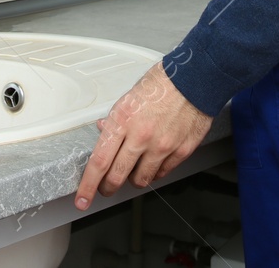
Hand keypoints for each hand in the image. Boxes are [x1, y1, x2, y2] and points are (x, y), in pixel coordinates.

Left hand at [74, 62, 211, 210]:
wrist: (195, 78)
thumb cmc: (162, 84)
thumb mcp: (129, 97)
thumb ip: (116, 120)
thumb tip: (104, 132)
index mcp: (123, 120)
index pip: (99, 161)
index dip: (88, 185)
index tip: (83, 199)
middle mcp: (141, 136)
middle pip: (117, 177)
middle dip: (107, 187)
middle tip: (106, 187)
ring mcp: (162, 146)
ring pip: (140, 180)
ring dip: (133, 179)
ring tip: (133, 170)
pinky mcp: (182, 151)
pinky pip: (162, 173)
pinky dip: (154, 172)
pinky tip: (153, 162)